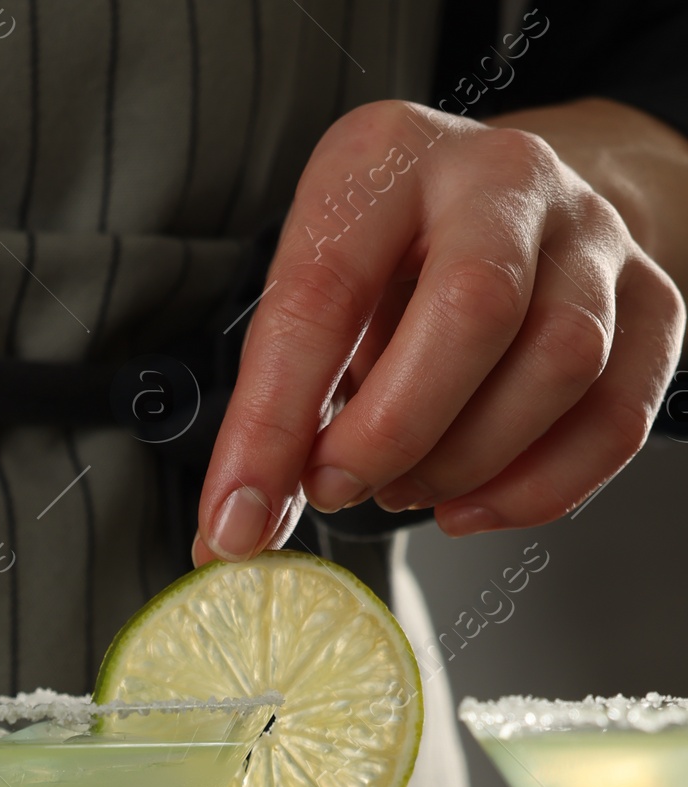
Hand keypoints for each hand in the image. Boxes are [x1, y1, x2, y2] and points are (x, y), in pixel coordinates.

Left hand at [194, 97, 685, 558]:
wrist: (520, 214)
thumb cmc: (398, 266)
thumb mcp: (319, 301)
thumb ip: (280, 410)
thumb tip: (235, 531)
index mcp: (390, 159)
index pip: (323, 293)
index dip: (272, 424)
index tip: (235, 518)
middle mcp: (502, 179)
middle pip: (474, 311)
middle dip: (393, 432)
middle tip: (337, 489)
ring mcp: (590, 237)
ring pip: (559, 365)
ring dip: (466, 464)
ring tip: (404, 488)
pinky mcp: (651, 302)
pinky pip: (615, 418)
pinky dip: (534, 491)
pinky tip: (469, 505)